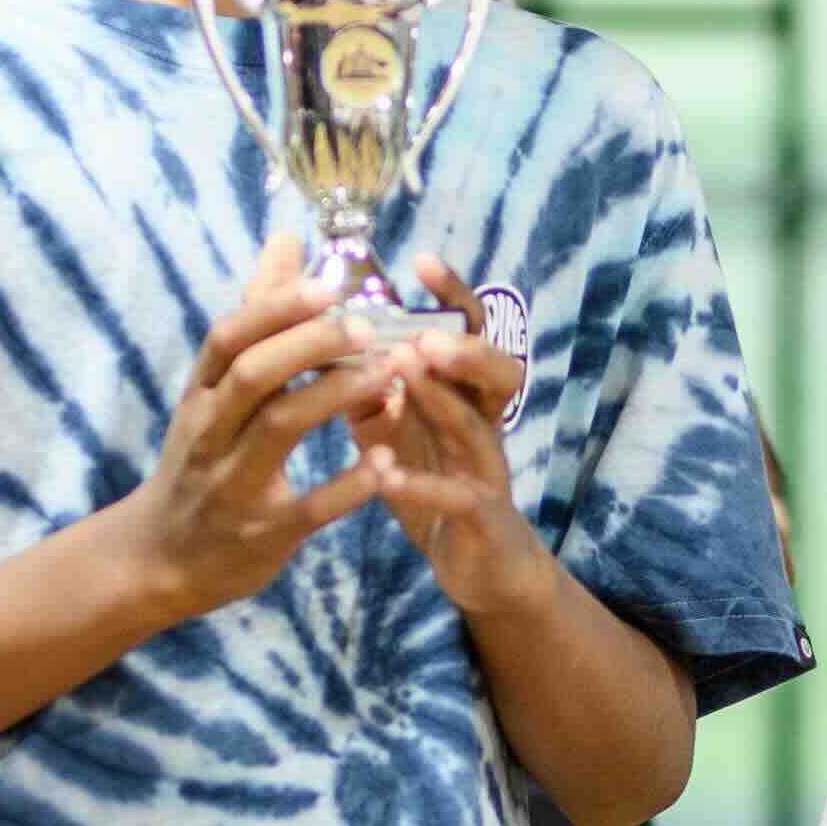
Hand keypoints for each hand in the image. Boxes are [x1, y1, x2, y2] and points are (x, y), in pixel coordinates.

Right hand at [118, 241, 381, 623]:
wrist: (159, 558)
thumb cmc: (201, 461)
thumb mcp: (214, 393)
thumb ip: (256, 319)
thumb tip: (287, 241)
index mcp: (201, 396)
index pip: (228, 339)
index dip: (275, 308)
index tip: (325, 283)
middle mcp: (211, 433)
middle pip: (253, 375)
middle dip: (308, 344)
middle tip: (366, 324)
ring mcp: (234, 484)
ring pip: (279, 429)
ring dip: (335, 396)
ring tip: (387, 373)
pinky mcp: (263, 534)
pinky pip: (308, 507)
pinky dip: (347, 486)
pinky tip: (385, 463)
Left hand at [350, 264, 529, 611]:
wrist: (479, 566)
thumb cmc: (435, 483)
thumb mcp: (398, 425)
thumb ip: (372, 381)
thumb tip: (328, 325)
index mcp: (463, 392)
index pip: (469, 331)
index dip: (454, 296)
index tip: (421, 259)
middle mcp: (484, 421)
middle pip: (497, 369)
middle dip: (462, 347)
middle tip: (423, 333)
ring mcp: (486, 469)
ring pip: (480, 426)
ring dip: (444, 400)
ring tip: (409, 377)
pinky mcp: (480, 518)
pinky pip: (458, 496)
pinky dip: (424, 484)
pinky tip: (389, 476)